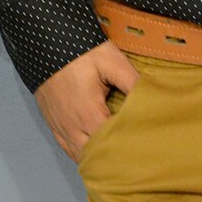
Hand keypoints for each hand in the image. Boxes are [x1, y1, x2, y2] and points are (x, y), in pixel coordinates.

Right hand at [34, 40, 138, 162]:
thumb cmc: (83, 53)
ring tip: (115, 153)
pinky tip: (93, 150)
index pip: (111, 145)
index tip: (142, 145)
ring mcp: (61, 128)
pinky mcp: (53, 124)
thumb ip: (132, 82)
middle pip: (95, 156)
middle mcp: (73, 129)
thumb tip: (152, 98)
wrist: (49, 44)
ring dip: (96, 157)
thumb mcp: (112, 61)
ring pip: (80, 156)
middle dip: (112, 156)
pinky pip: (68, 149)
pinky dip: (81, 153)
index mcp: (90, 116)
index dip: (127, 147)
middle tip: (131, 153)